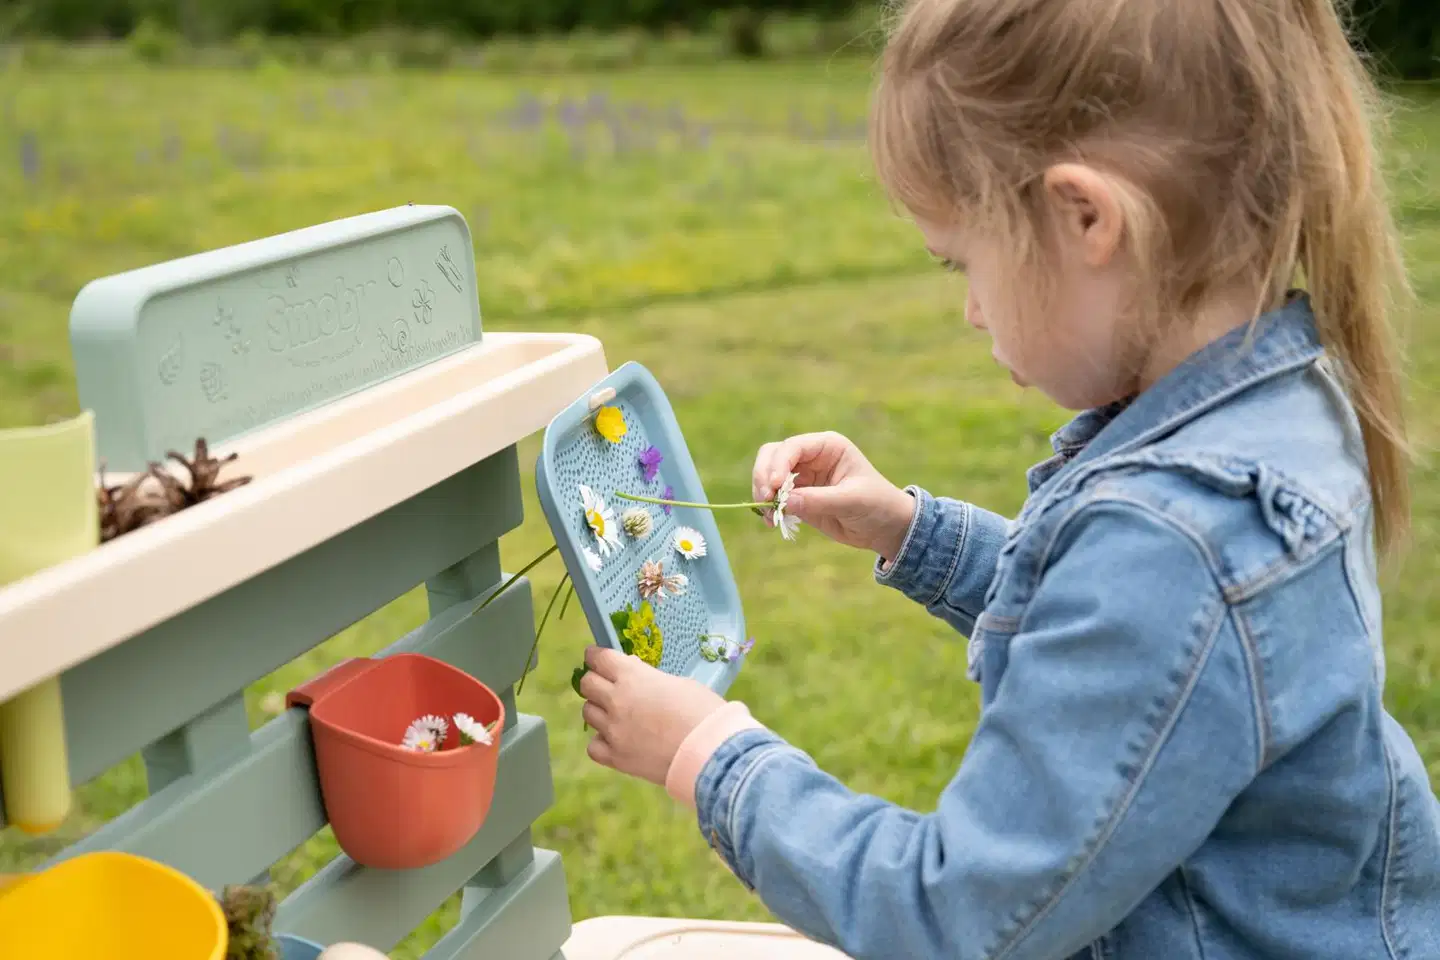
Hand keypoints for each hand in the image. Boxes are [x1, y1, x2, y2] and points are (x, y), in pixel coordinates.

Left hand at [578, 646, 726, 786]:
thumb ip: (651, 679)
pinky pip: (594, 745)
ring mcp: (613, 730)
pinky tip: (616, 740)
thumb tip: (637, 680)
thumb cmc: (703, 711)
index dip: (595, 656)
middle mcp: (616, 700)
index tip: (596, 658)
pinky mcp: (616, 757)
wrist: (710, 752)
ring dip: (599, 710)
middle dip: (595, 681)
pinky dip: (602, 741)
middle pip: (587, 684)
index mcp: (632, 676)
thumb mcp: (679, 682)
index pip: (599, 658)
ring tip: (615, 714)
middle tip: (606, 685)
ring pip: (588, 713)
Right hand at [752, 431, 915, 558]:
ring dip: (763, 493)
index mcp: (828, 447)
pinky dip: (768, 508)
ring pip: (768, 476)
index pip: (793, 447)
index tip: (774, 486)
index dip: (778, 464)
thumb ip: (818, 500)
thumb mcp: (852, 500)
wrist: (886, 528)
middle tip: (765, 499)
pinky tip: (772, 522)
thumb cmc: (877, 505)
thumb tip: (784, 502)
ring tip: (770, 516)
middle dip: (764, 476)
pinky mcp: (798, 497)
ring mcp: (802, 477)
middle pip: (773, 455)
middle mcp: (811, 457)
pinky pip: (774, 498)